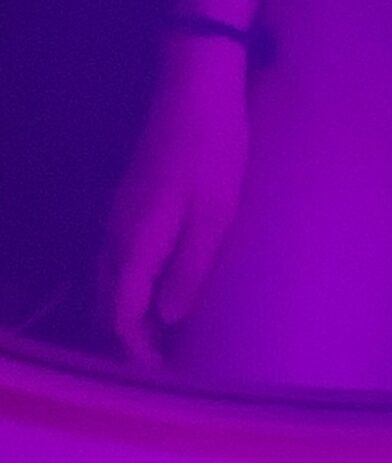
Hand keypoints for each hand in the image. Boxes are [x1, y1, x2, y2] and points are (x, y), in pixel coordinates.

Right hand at [97, 33, 250, 365]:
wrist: (195, 88)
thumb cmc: (213, 151)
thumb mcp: (214, 215)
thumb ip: (190, 270)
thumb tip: (169, 321)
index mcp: (135, 242)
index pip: (121, 312)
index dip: (136, 348)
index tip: (160, 374)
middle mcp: (116, 232)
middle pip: (107, 299)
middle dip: (127, 335)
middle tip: (161, 361)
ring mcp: (119, 212)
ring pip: (110, 276)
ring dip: (128, 308)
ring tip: (162, 331)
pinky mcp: (131, 197)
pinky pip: (119, 255)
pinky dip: (131, 281)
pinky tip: (157, 281)